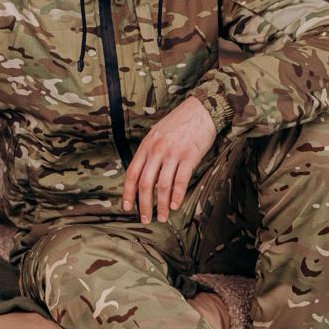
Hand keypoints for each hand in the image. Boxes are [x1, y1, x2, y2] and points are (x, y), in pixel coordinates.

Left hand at [122, 96, 216, 224]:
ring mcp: (172, 153)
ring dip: (161, 205)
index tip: (127, 207)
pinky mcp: (189, 156)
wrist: (201, 109)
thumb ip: (150, 151)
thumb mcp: (157, 133)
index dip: (128, 193)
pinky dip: (177, 196)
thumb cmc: (180, 121)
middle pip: (145, 183)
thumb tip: (144, 172)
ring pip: (162, 185)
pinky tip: (174, 205)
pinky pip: (180, 180)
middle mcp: (157, 150)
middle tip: (145, 219)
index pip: (132, 173)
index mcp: (147, 145)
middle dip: (144, 204)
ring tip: (162, 217)